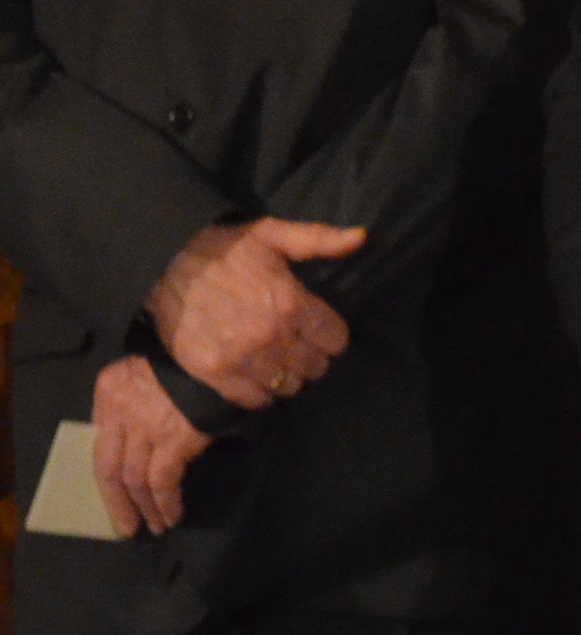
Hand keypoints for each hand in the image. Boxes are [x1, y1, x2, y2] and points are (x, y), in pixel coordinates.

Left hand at [88, 355, 211, 537]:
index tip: (115, 496)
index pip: (99, 442)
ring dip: (145, 507)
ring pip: (133, 478)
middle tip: (126, 528)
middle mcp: (118, 410)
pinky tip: (173, 516)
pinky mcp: (173, 440)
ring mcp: (144, 426)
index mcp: (109, 389)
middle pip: (109, 467)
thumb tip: (140, 434)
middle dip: (117, 502)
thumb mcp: (148, 368)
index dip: (107, 475)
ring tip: (156, 526)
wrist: (221, 349)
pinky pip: (162, 480)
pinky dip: (165, 502)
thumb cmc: (189, 359)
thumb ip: (136, 395)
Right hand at [144, 219, 366, 408]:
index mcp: (292, 305)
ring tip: (275, 360)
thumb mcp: (274, 234)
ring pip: (288, 386)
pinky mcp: (214, 373)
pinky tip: (254, 374)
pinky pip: (253, 400)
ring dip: (286, 375)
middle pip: (315, 367)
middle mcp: (271, 337)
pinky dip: (258, 392)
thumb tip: (362, 237)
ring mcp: (242, 359)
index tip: (316, 329)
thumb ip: (320, 239)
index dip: (329, 335)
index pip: (336, 341)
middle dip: (310, 356)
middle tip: (295, 345)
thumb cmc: (224, 249)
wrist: (164, 263)